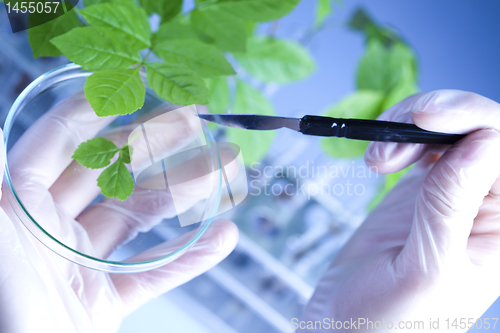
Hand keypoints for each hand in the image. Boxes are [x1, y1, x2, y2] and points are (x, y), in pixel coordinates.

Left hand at [0, 94, 238, 331]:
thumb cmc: (14, 318)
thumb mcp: (2, 248)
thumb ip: (2, 198)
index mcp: (18, 213)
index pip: (53, 148)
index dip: (88, 114)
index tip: (128, 90)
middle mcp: (49, 231)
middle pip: (108, 177)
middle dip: (152, 148)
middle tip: (195, 123)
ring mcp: (80, 264)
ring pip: (138, 220)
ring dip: (183, 198)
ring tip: (224, 174)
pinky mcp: (104, 299)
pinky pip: (151, 272)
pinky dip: (188, 258)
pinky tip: (222, 238)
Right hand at [299, 90, 499, 331]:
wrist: (345, 328)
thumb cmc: (389, 320)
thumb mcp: (425, 269)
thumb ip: (452, 205)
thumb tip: (483, 140)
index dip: (476, 122)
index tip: (425, 119)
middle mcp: (485, 209)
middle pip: (484, 132)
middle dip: (441, 117)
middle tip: (397, 129)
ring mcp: (451, 195)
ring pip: (452, 132)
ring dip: (411, 127)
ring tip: (376, 160)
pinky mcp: (420, 191)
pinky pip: (422, 145)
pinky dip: (397, 137)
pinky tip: (379, 159)